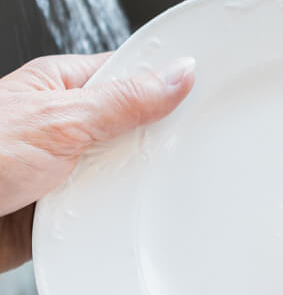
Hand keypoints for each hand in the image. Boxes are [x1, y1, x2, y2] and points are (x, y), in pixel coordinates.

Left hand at [0, 52, 194, 271]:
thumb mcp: (59, 120)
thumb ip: (124, 100)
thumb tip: (178, 72)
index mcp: (64, 87)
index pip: (134, 75)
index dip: (171, 84)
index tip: (210, 93)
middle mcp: (68, 128)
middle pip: (137, 130)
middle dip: (156, 146)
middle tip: (180, 152)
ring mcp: (69, 171)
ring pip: (125, 176)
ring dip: (132, 190)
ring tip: (146, 192)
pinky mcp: (66, 212)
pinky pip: (108, 215)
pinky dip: (116, 221)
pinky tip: (126, 222)